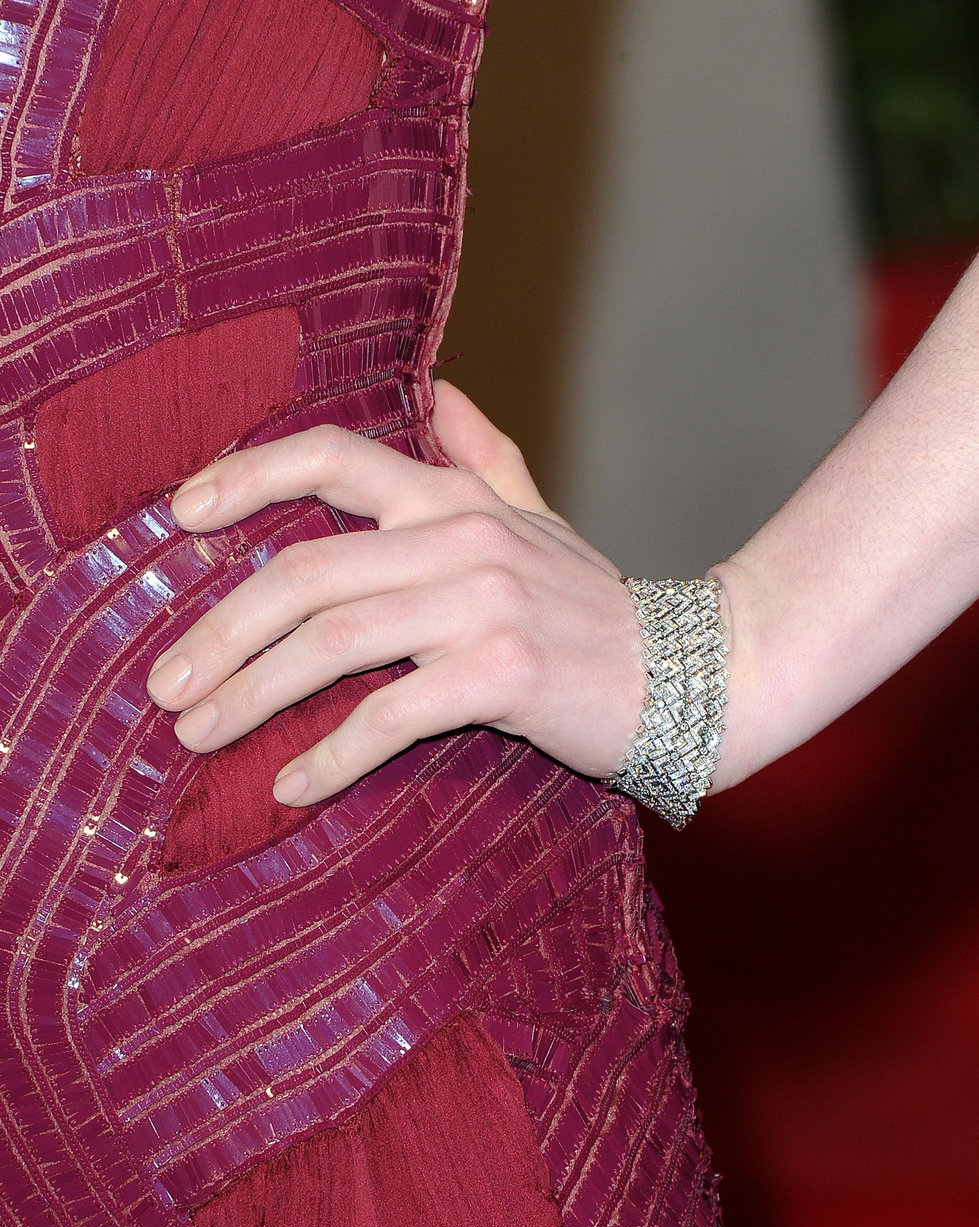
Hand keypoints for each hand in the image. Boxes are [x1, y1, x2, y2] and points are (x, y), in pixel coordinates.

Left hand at [145, 381, 644, 804]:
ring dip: (252, 694)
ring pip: (332, 641)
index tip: (176, 516)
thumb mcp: (539, 519)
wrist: (696, 673)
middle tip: (166, 684)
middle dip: (220, 630)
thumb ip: (485, 456)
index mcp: (454, 498)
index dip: (244, 476)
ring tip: (198, 734)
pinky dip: (332, 756)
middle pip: (304, 572)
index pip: (331, 458)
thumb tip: (440, 389)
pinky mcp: (505, 674)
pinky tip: (291, 786)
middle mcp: (460, 538)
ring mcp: (484, 603)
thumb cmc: (598, 608)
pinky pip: (391, 715)